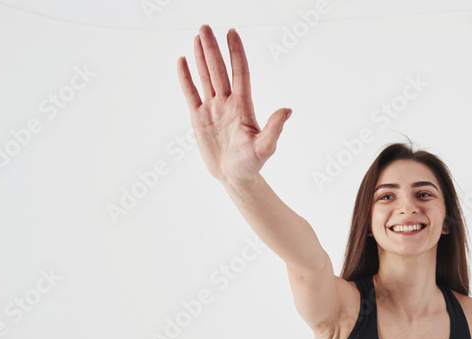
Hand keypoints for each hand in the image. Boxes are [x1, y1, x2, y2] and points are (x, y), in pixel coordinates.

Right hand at [177, 25, 290, 182]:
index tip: (232, 33)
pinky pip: (191, 94)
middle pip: (219, 70)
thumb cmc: (252, 164)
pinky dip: (186, 78)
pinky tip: (183, 61)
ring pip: (206, 77)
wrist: (235, 177)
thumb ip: (274, 128)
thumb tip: (287, 110)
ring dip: (201, 57)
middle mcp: (228, 103)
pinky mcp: (199, 118)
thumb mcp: (265, 147)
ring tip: (197, 36)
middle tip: (205, 27)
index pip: (239, 73)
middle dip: (212, 49)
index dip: (236, 53)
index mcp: (243, 106)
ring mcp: (213, 109)